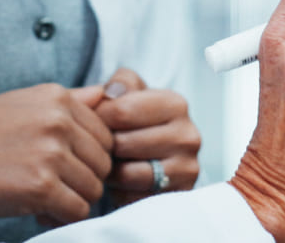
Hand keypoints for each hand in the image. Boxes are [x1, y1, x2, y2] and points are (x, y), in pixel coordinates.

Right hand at [0, 83, 113, 224]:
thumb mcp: (22, 103)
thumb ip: (68, 99)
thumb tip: (107, 95)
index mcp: (56, 97)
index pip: (104, 134)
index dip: (88, 157)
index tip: (64, 165)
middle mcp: (57, 120)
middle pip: (103, 163)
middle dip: (83, 179)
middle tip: (53, 184)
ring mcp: (51, 153)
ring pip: (94, 189)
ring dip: (72, 200)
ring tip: (44, 197)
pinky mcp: (42, 186)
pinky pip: (78, 211)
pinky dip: (61, 217)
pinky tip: (40, 211)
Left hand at [93, 67, 200, 208]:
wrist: (152, 153)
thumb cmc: (133, 118)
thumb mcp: (124, 93)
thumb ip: (110, 88)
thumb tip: (105, 94)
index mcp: (175, 104)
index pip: (119, 111)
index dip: (97, 117)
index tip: (97, 120)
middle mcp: (187, 136)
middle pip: (121, 143)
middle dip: (103, 146)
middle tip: (104, 144)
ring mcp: (187, 169)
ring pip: (126, 173)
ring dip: (110, 170)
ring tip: (112, 160)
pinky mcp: (177, 196)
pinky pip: (133, 198)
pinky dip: (120, 191)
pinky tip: (123, 180)